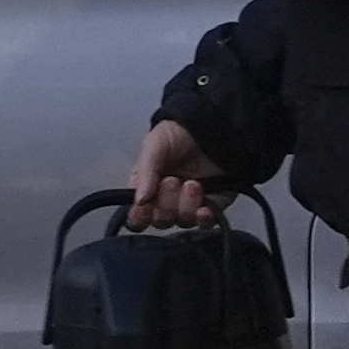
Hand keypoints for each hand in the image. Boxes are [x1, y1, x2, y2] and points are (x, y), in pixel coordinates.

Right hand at [127, 116, 233, 230]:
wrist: (211, 125)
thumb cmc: (178, 134)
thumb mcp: (155, 145)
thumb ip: (145, 172)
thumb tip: (139, 201)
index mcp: (146, 189)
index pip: (137, 217)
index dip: (139, 217)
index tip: (144, 208)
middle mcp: (166, 202)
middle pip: (160, 221)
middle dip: (166, 204)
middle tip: (172, 180)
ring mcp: (189, 206)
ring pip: (182, 221)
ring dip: (185, 205)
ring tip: (193, 183)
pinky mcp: (212, 206)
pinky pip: (205, 223)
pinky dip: (203, 218)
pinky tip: (204, 209)